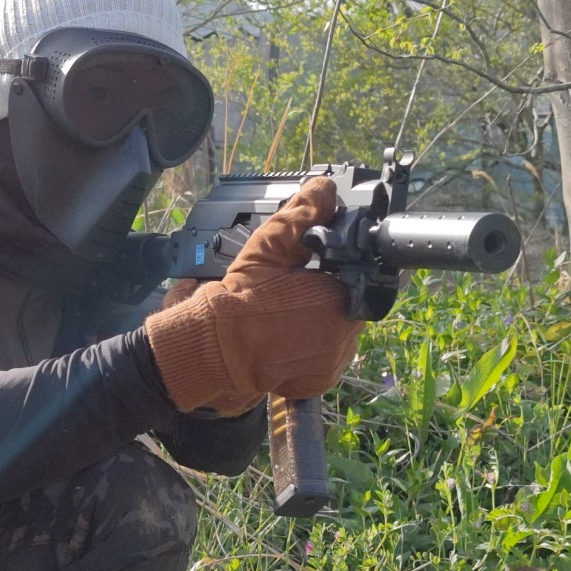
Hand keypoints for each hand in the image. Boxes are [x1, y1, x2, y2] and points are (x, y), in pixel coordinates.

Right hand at [145, 177, 363, 411]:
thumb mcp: (268, 248)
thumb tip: (324, 189)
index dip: (334, 273)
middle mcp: (343, 334)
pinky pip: (327, 358)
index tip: (313, 272)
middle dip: (328, 297)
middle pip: (349, 306)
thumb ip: (302, 215)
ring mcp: (333, 361)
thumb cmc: (239, 299)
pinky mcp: (320, 381)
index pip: (356, 278)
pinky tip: (288, 337)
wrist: (214, 347)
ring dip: (323, 322)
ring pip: (340, 332)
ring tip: (288, 317)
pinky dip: (313, 348)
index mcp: (337, 298)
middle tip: (295, 295)